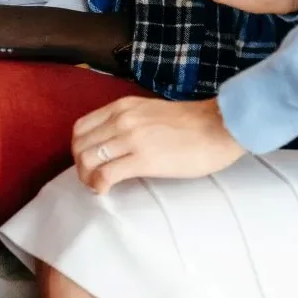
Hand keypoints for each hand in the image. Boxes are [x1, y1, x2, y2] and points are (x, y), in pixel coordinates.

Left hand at [73, 97, 245, 193]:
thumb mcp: (150, 112)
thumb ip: (129, 122)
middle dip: (80, 166)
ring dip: (87, 178)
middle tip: (92, 179)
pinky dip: (99, 186)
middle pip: (80, 145)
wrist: (218, 126)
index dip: (79, 149)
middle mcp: (121, 118)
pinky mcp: (143, 159)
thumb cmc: (191, 123)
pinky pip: (105, 174)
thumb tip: (114, 144)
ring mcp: (131, 137)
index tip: (89, 162)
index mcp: (122, 106)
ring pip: (87, 159)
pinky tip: (106, 191)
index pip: (81, 127)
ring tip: (99, 186)